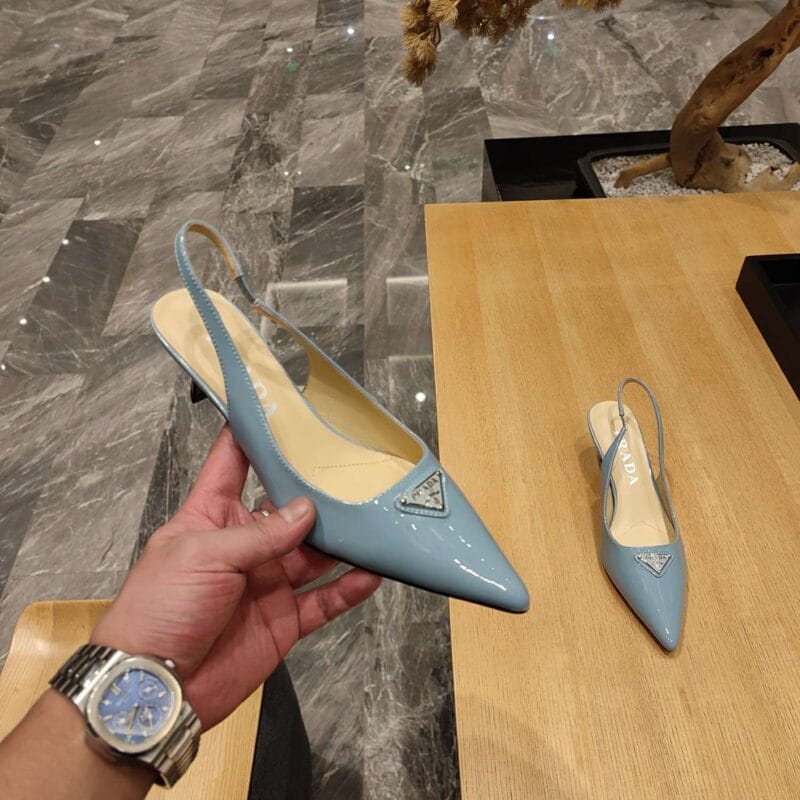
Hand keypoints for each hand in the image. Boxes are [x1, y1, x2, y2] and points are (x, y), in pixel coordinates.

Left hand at [91, 425, 380, 728]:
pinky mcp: (284, 619)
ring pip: (314, 553)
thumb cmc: (158, 608)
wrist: (155, 686)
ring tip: (374, 520)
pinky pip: (324, 599)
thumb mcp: (203, 555)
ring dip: (342, 540)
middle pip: (288, 509)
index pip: (232, 463)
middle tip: (354, 471)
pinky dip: (348, 587)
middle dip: (317, 492)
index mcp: (211, 516)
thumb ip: (260, 534)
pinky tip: (372, 572)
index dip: (253, 434)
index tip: (279, 406)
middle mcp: (243, 545)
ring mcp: (267, 582)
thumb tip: (306, 510)